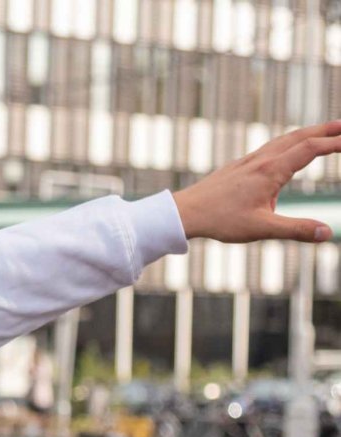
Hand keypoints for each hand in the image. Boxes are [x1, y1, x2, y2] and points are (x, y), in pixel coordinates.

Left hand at [174, 120, 340, 242]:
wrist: (184, 212)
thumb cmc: (219, 220)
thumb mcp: (261, 229)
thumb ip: (295, 230)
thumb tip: (327, 233)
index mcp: (271, 170)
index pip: (311, 149)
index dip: (335, 142)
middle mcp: (262, 160)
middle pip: (300, 136)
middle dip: (326, 129)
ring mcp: (249, 161)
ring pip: (284, 139)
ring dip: (307, 133)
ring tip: (323, 133)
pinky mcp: (239, 166)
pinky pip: (270, 147)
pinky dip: (288, 142)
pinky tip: (286, 151)